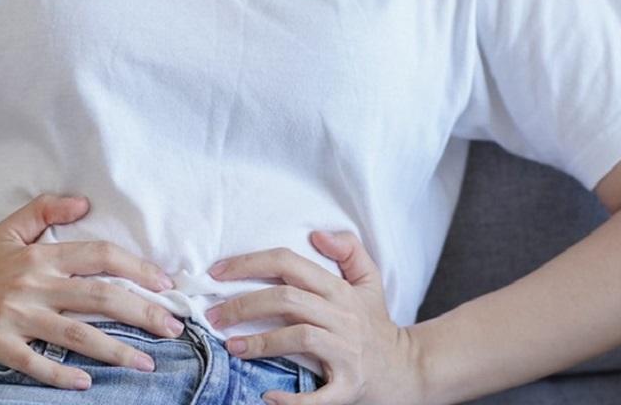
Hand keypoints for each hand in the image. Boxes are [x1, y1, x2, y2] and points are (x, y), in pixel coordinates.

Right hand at [0, 194, 185, 389]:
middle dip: (142, 312)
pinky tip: (87, 382)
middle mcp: (34, 284)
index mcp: (41, 256)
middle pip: (99, 296)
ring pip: (76, 333)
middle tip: (174, 327)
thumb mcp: (8, 231)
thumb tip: (83, 202)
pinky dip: (61, 373)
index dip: (137, 268)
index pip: (100, 256)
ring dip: (116, 350)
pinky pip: (36, 362)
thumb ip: (44, 211)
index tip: (166, 285)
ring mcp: (16, 316)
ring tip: (147, 363)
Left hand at [204, 231, 425, 404]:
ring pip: (298, 337)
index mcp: (339, 290)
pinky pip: (319, 394)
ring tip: (231, 346)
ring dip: (260, 342)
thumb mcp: (369, 281)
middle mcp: (342, 316)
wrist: (407, 369)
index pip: (288, 264)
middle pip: (286, 299)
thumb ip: (349, 249)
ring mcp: (346, 351)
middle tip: (213, 315)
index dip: (249, 264)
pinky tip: (267, 395)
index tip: (216, 273)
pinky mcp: (349, 385)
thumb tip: (317, 233)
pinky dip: (292, 398)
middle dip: (243, 304)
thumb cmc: (376, 324)